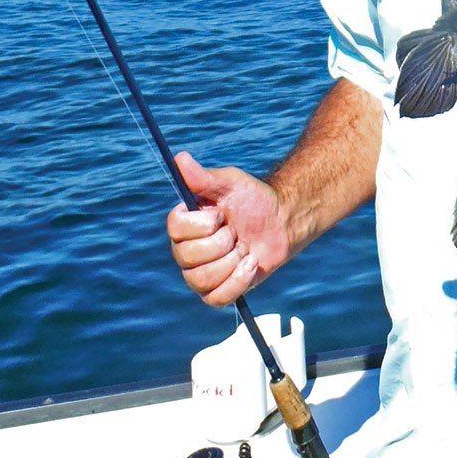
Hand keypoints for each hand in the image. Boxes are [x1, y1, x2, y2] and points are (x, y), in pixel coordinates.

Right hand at [167, 151, 292, 307]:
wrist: (281, 222)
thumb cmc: (253, 199)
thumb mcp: (231, 183)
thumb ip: (204, 177)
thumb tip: (180, 158)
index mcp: (185, 224)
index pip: (176, 229)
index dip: (201, 224)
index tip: (221, 214)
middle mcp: (186, 250)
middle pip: (188, 257)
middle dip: (222, 243)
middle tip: (237, 232)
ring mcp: (200, 274)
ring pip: (201, 280)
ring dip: (232, 262)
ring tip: (246, 248)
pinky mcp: (217, 292)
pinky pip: (216, 299)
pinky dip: (237, 282)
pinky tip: (250, 264)